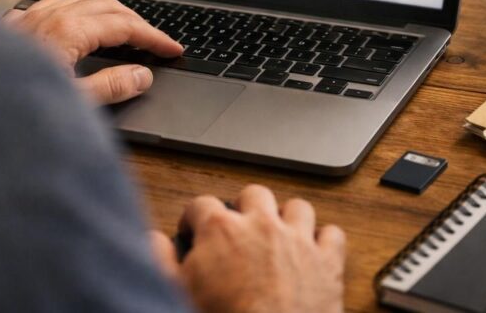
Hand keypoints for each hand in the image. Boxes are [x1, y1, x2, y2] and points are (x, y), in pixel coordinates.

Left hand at [2, 0, 182, 103]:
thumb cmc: (5, 108)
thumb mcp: (71, 104)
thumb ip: (110, 87)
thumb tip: (141, 75)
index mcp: (68, 31)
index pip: (125, 25)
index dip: (154, 36)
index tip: (173, 49)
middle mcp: (47, 17)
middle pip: (106, 6)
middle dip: (136, 20)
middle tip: (155, 41)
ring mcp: (27, 19)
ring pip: (78, 1)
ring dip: (106, 13)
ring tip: (121, 32)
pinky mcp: (11, 27)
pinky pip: (51, 7)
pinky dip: (75, 13)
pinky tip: (73, 28)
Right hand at [149, 185, 345, 312]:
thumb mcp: (174, 291)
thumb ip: (159, 259)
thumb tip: (153, 239)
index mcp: (220, 230)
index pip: (201, 205)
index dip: (194, 218)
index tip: (193, 231)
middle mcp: (261, 225)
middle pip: (253, 193)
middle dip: (244, 206)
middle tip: (238, 226)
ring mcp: (298, 241)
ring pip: (297, 207)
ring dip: (287, 217)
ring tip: (279, 233)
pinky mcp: (327, 263)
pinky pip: (333, 235)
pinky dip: (324, 240)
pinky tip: (316, 251)